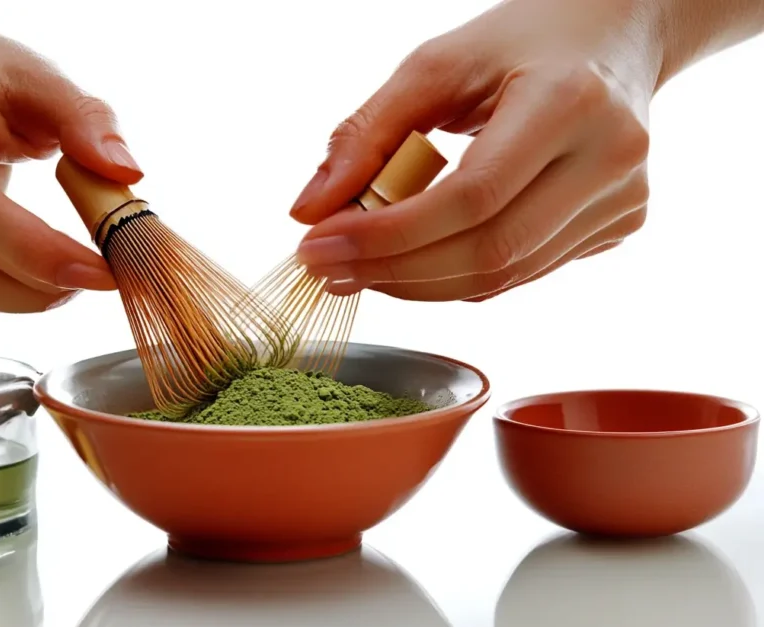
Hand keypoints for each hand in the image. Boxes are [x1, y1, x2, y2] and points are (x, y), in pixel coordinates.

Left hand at [290, 0, 655, 301]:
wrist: (612, 37)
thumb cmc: (518, 43)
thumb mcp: (436, 65)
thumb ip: (366, 134)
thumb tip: (308, 211)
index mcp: (569, 100)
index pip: (472, 196)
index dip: (389, 234)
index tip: (319, 244)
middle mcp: (610, 157)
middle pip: (489, 251)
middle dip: (392, 270)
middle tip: (326, 268)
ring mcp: (623, 201)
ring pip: (502, 277)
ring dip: (416, 283)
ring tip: (357, 267)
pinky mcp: (617, 229)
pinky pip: (519, 274)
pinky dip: (454, 278)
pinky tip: (412, 261)